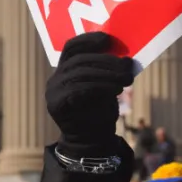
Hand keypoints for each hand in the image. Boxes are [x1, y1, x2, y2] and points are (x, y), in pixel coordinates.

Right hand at [46, 32, 133, 156]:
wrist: (92, 142)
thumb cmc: (101, 111)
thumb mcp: (107, 85)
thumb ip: (109, 70)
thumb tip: (126, 59)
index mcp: (65, 70)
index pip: (72, 48)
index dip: (88, 40)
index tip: (108, 39)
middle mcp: (55, 78)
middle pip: (79, 60)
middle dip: (106, 60)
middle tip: (127, 65)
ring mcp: (53, 91)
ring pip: (80, 73)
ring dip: (107, 74)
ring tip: (126, 79)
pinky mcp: (56, 104)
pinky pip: (78, 89)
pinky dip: (100, 86)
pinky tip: (116, 89)